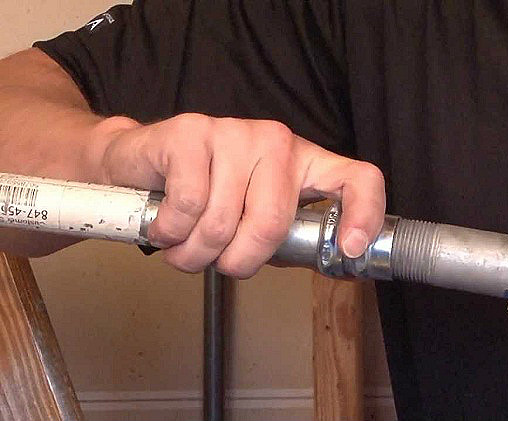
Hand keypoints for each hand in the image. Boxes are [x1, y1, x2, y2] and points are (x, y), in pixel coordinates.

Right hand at [94, 113, 384, 277]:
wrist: (139, 168)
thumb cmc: (208, 201)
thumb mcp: (258, 222)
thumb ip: (292, 240)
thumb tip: (339, 262)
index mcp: (305, 163)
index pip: (358, 177)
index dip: (364, 215)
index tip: (350, 250)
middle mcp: (277, 141)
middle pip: (272, 223)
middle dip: (237, 261)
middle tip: (216, 261)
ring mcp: (234, 132)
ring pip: (222, 222)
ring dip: (195, 254)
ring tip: (185, 245)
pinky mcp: (191, 132)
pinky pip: (188, 206)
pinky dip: (170, 232)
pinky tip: (165, 223)